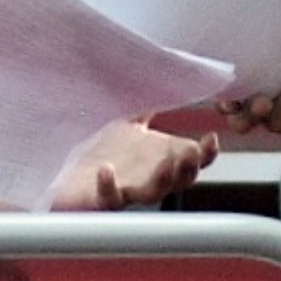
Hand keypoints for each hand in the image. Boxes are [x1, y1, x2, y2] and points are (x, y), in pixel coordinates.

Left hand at [47, 120, 217, 209]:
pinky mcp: (101, 199)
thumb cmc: (104, 153)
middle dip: (188, 168)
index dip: (206, 154)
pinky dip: (109, 186)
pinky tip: (106, 171)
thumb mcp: (130, 126)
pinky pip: (109, 198)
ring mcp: (128, 191)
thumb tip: (165, 81)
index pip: (193, 162)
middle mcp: (150, 179)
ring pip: (152, 193)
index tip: (211, 138)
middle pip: (180, 180)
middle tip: (191, 154)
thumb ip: (148, 110)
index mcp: (161, 160)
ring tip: (165, 166)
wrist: (70, 177)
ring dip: (162, 181)